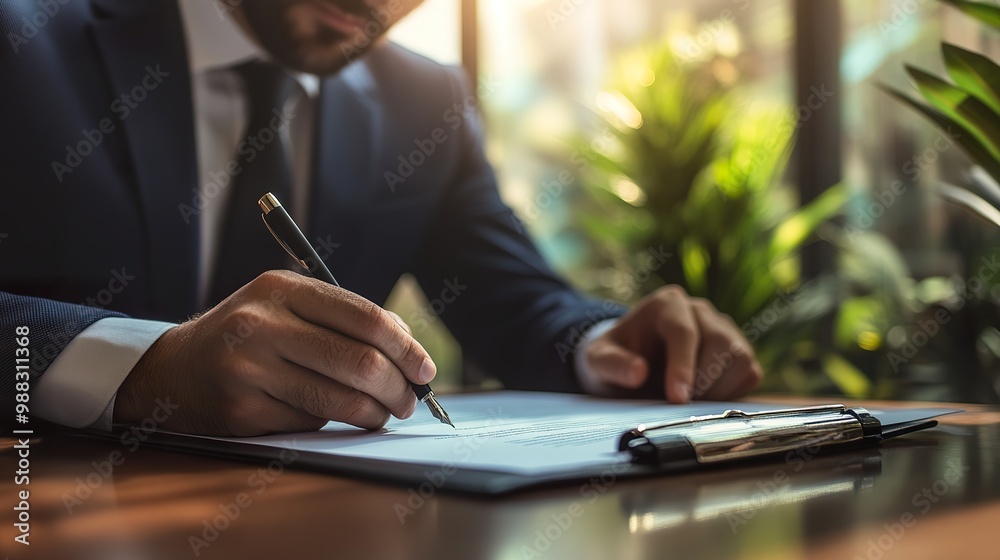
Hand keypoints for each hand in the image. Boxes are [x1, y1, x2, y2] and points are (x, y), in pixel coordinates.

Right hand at [114, 270, 435, 435]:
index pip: (363, 316)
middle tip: (411, 400)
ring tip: (386, 413)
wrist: (171, 370)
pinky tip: (334, 416)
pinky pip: (312, 421)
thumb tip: (408, 348)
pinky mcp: (242, 411)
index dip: (406, 346)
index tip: (425, 368)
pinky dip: (334, 422)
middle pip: (359, 361)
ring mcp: (249, 369)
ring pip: (341, 398)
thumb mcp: (285, 306)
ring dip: (376, 412)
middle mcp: (262, 325)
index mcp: (281, 288)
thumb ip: (342, 318)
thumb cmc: (247, 335)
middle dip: (398, 386)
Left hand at [580, 286, 761, 402]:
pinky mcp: (738, 351)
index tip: (677, 398)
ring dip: (718, 389)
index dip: (683, 367)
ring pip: (741, 357)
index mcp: (666, 305)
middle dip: (702, 381)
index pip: (683, 331)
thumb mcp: (598, 359)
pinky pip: (750, 372)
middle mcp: (700, 311)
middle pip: (721, 343)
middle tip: (679, 404)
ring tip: (688, 400)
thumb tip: (638, 373)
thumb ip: (613, 364)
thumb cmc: (617, 357)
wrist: (633, 360)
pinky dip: (732, 393)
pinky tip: (704, 398)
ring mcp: (723, 328)